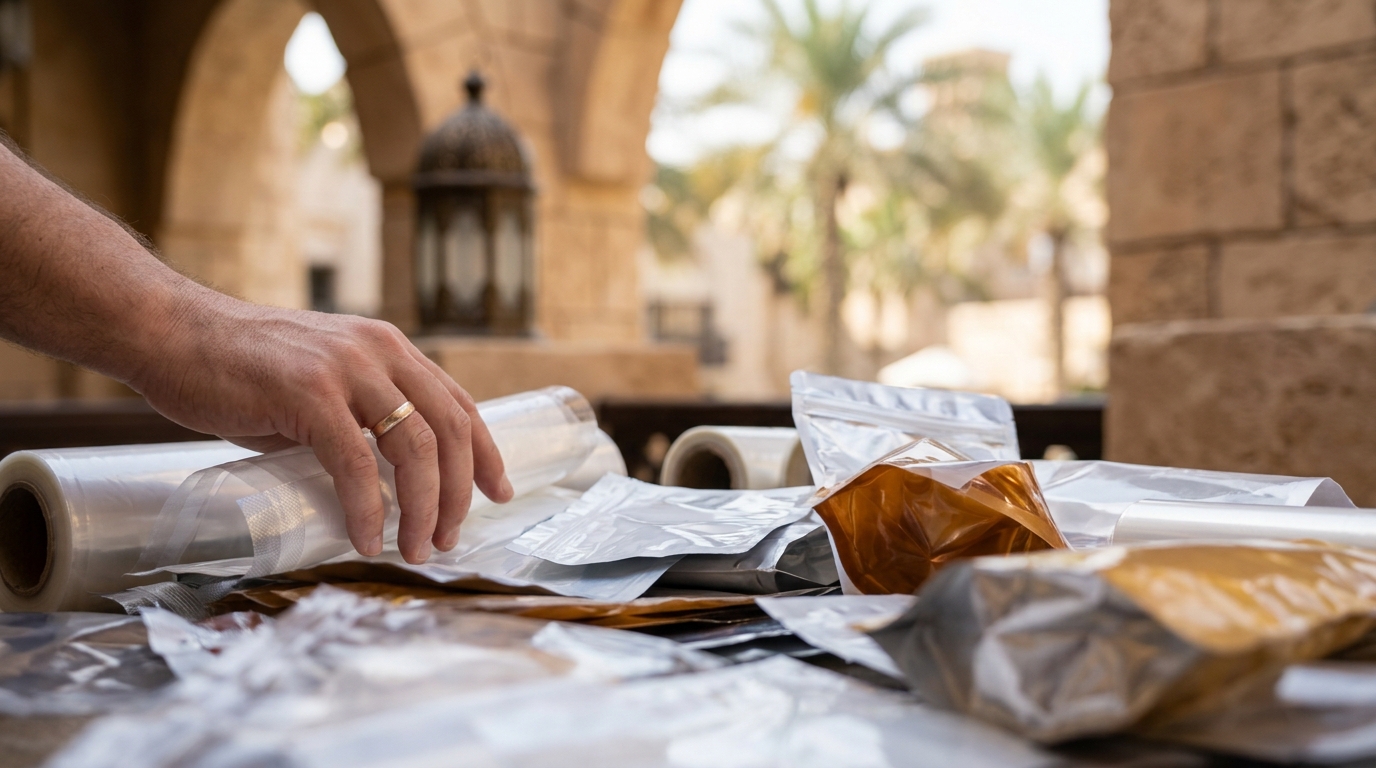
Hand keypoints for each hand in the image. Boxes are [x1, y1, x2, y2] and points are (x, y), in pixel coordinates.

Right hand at [132, 292, 512, 563]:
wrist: (170, 333)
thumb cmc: (236, 368)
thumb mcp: (318, 384)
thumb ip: (353, 418)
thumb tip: (378, 481)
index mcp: (388, 347)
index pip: (457, 403)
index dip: (484, 452)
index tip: (499, 492)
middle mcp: (378, 351)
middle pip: (447, 429)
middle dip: (458, 493)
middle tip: (448, 538)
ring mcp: (345, 369)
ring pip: (413, 448)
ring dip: (422, 508)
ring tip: (416, 548)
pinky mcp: (307, 394)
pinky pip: (355, 463)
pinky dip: (367, 509)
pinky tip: (366, 538)